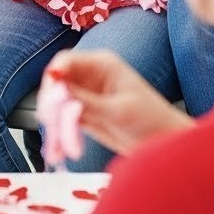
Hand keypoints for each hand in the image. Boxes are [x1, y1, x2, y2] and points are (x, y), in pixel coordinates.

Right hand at [46, 49, 190, 155]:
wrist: (165, 143)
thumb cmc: (150, 119)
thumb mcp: (118, 110)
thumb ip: (87, 102)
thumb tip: (58, 92)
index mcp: (102, 64)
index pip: (66, 61)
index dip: (53, 77)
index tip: (48, 101)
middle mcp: (91, 77)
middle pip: (57, 83)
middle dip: (51, 107)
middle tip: (52, 128)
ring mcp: (87, 97)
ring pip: (57, 106)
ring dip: (54, 127)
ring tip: (59, 150)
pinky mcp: (86, 116)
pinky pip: (64, 122)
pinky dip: (59, 136)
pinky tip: (58, 152)